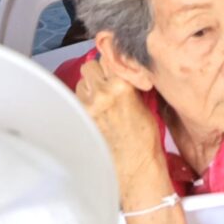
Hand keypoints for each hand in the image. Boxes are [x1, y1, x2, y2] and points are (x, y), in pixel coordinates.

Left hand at [75, 50, 168, 191]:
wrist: (136, 167)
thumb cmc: (145, 141)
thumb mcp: (144, 103)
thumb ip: (128, 84)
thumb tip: (121, 71)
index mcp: (122, 86)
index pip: (110, 56)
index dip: (113, 59)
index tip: (115, 61)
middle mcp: (102, 93)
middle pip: (90, 66)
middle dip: (98, 71)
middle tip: (107, 82)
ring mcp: (88, 107)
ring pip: (81, 82)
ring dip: (89, 87)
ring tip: (102, 100)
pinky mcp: (81, 119)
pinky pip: (78, 100)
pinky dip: (85, 102)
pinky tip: (96, 112)